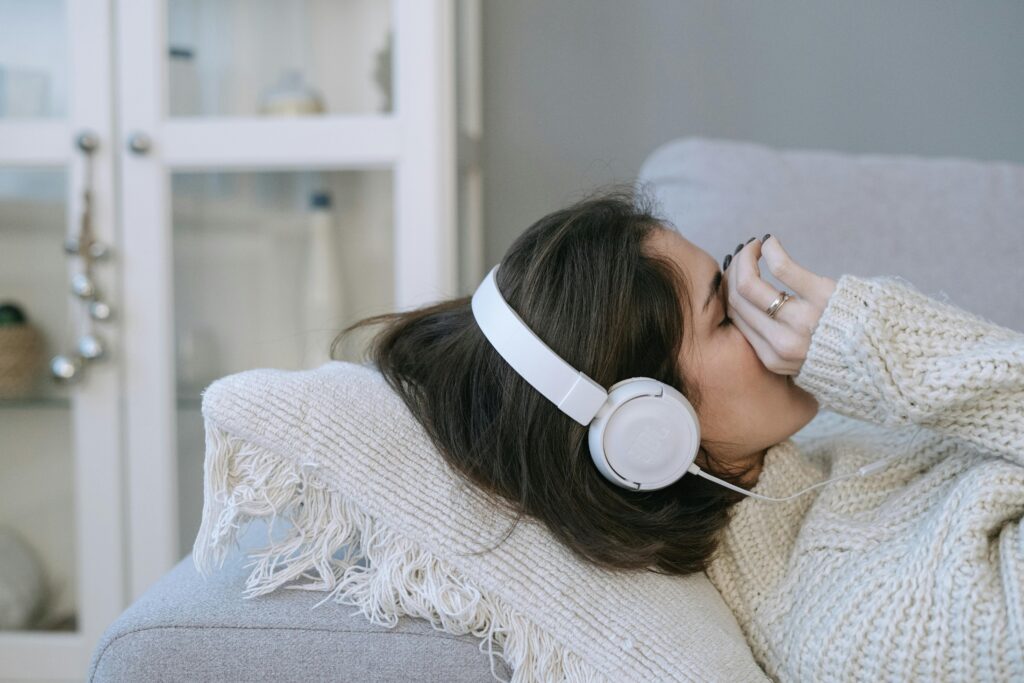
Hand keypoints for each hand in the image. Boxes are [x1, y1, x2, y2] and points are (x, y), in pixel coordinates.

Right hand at [723, 236, 836, 374]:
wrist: (892, 354)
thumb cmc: (846, 350)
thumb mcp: (804, 360)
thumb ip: (776, 341)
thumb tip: (743, 304)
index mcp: (774, 359)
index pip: (735, 317)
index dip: (729, 290)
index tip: (736, 273)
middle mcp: (783, 343)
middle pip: (737, 300)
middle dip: (734, 271)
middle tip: (744, 256)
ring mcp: (802, 321)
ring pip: (748, 285)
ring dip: (745, 258)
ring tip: (754, 247)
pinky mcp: (822, 296)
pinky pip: (781, 267)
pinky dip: (770, 249)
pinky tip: (770, 242)